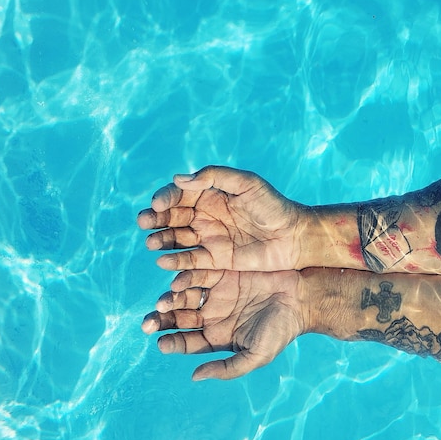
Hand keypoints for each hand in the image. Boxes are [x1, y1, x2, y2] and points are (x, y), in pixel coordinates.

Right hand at [137, 166, 304, 270]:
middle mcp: (206, 216)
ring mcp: (209, 238)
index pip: (180, 194)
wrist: (295, 237)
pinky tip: (164, 262)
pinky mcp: (215, 260)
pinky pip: (190, 261)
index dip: (166, 198)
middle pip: (172, 216)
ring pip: (177, 239)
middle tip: (145, 223)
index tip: (157, 204)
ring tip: (152, 242)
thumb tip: (179, 179)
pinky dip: (176, 262)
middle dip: (156, 219)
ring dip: (161, 240)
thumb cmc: (274, 206)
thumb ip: (215, 177)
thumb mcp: (247, 184)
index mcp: (211, 194)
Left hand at [141, 269, 304, 379]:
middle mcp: (212, 315)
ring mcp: (216, 292)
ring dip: (170, 300)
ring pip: (184, 296)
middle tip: (149, 322)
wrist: (302, 298)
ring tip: (162, 303)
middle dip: (162, 321)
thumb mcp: (256, 355)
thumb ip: (227, 368)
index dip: (173, 343)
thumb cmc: (282, 330)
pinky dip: (185, 278)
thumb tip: (195, 376)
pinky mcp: (222, 271)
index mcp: (217, 337)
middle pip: (180, 319)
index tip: (162, 343)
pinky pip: (198, 274)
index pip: (187, 342)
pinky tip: (176, 281)